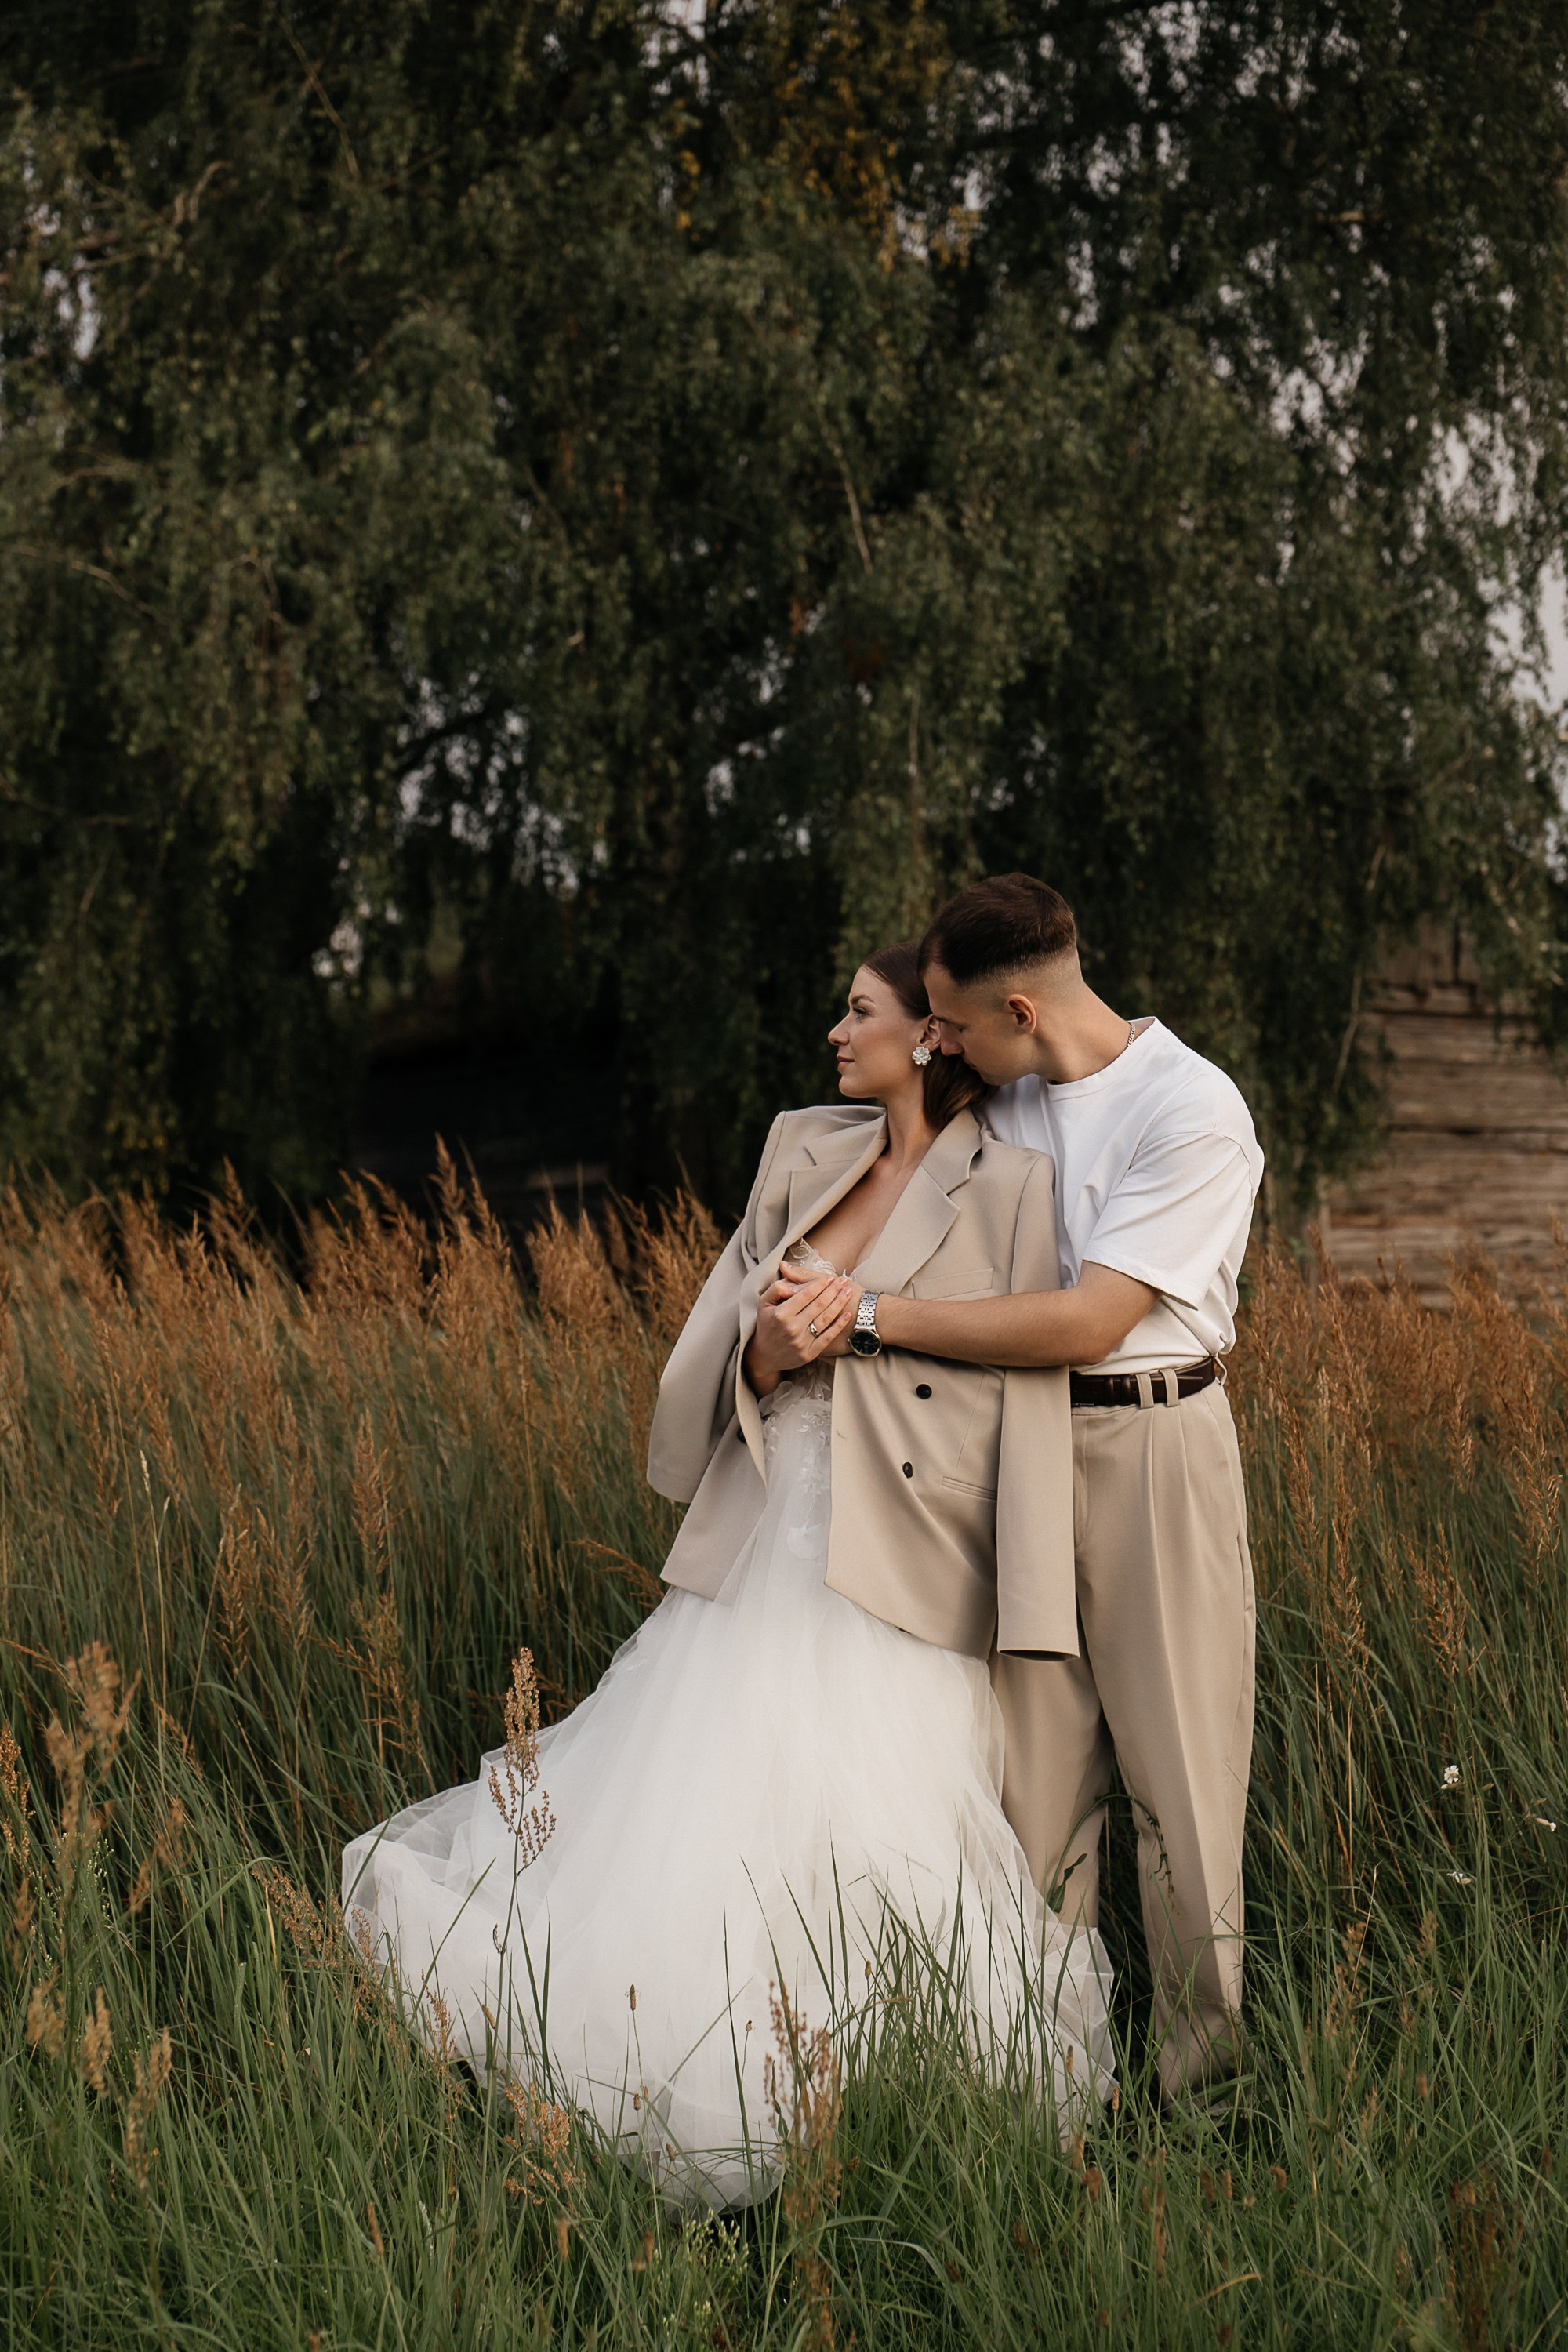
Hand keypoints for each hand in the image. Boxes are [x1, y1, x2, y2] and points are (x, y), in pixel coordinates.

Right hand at [744, 1268, 858, 1395]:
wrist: (765, 1355)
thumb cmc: (766, 1325)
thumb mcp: (764, 1304)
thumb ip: (776, 1289)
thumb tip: (791, 1283)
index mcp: (781, 1314)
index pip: (806, 1295)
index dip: (819, 1284)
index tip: (829, 1277)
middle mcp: (792, 1328)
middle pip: (818, 1305)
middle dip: (833, 1290)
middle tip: (843, 1280)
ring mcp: (801, 1342)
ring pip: (825, 1319)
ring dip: (839, 1304)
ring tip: (848, 1292)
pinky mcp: (809, 1354)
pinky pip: (827, 1337)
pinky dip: (839, 1325)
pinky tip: (847, 1314)